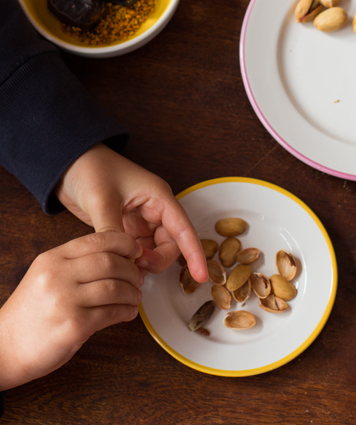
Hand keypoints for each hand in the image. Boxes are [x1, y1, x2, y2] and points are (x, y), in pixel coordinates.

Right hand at [0, 231, 142, 390]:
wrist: (5, 347)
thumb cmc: (31, 312)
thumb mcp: (46, 275)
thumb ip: (77, 263)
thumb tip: (119, 256)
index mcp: (53, 259)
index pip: (98, 239)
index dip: (124, 243)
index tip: (135, 251)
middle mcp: (58, 276)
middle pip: (110, 262)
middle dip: (131, 269)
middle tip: (138, 277)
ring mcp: (66, 300)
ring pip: (114, 287)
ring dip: (132, 292)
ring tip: (134, 297)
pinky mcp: (74, 326)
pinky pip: (111, 313)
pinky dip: (126, 311)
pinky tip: (127, 312)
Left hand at [55, 144, 207, 281]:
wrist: (68, 164)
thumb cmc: (90, 169)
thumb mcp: (102, 200)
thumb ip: (113, 231)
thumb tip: (122, 260)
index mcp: (157, 197)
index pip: (183, 229)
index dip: (194, 254)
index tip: (201, 276)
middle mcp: (154, 209)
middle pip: (170, 244)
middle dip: (158, 260)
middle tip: (137, 267)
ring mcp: (140, 220)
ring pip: (154, 250)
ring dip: (144, 262)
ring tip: (126, 268)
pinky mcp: (125, 229)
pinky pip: (136, 250)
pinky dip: (131, 261)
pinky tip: (120, 266)